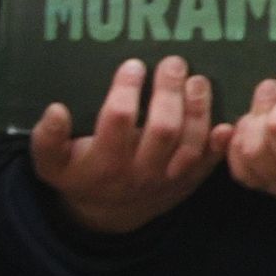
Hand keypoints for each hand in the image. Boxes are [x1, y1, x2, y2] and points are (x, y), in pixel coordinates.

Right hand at [29, 57, 227, 235]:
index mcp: (105, 163)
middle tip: (173, 62)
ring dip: (198, 110)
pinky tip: (227, 124)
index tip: (133, 64)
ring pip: (190, 144)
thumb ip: (48, 139)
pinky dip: (220, 145)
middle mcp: (140, 172)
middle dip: (169, 93)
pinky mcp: (190, 181)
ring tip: (197, 80)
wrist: (109, 214)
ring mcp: (169, 178)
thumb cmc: (80, 174)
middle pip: (163, 129)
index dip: (127, 90)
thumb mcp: (51, 164)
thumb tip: (55, 110)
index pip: (118, 121)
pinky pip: (209, 164)